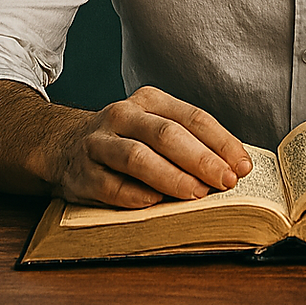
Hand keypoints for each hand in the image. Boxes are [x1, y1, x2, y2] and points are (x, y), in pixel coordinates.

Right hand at [51, 86, 251, 207]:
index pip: (192, 117)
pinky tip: (156, 203)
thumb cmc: (124, 140)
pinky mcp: (82, 173)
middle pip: (167, 134)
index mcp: (149, 101)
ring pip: (138, 157)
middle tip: (226, 181)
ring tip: (197, 193)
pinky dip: (135, 196)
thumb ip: (188, 141)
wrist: (63, 145)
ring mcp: (100, 143)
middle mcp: (123, 116)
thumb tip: (233, 167)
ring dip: (171, 177)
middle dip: (201, 159)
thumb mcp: (153, 126)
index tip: (243, 165)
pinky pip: (111, 186)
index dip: (221, 142)